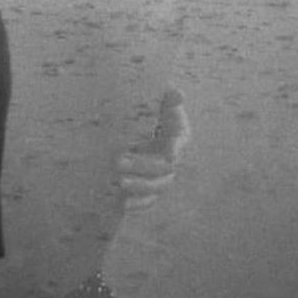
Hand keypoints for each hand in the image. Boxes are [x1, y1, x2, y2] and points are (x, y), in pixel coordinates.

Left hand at [117, 88, 190, 211]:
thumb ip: (169, 98)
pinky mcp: (148, 186)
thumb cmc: (154, 110)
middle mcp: (172, 159)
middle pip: (163, 168)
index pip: (180, 143)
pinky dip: (136, 204)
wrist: (145, 124)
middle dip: (142, 167)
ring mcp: (161, 175)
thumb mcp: (161, 101)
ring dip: (139, 188)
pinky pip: (147, 200)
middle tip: (117, 162)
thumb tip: (176, 92)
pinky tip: (121, 204)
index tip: (169, 154)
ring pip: (156, 187)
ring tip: (119, 184)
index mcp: (178, 136)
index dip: (177, 149)